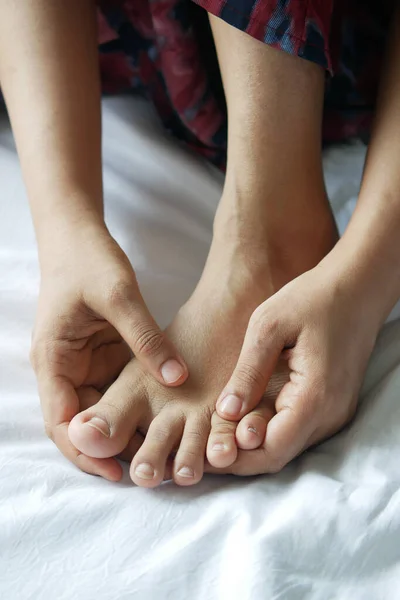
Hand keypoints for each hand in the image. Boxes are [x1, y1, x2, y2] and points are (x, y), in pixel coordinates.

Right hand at [31, 222, 187, 479]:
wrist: (78, 236)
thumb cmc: (88, 261)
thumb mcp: (119, 296)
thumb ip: (146, 338)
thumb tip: (178, 379)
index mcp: (54, 360)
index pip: (62, 423)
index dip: (88, 452)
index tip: (120, 473)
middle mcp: (65, 370)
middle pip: (83, 425)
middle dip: (112, 449)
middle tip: (151, 470)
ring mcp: (85, 365)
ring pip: (103, 411)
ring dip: (127, 431)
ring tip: (161, 451)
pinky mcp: (104, 356)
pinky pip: (119, 390)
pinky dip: (137, 407)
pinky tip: (164, 419)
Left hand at [208, 260, 381, 473]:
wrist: (357, 285)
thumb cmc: (311, 298)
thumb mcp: (269, 326)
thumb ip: (249, 372)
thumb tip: (226, 411)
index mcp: (315, 396)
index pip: (272, 449)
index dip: (235, 458)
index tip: (201, 453)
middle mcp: (330, 414)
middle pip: (279, 455)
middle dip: (239, 458)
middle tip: (202, 450)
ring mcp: (335, 412)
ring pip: (288, 446)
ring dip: (252, 448)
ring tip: (214, 437)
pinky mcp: (333, 405)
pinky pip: (298, 431)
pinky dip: (268, 432)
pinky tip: (243, 421)